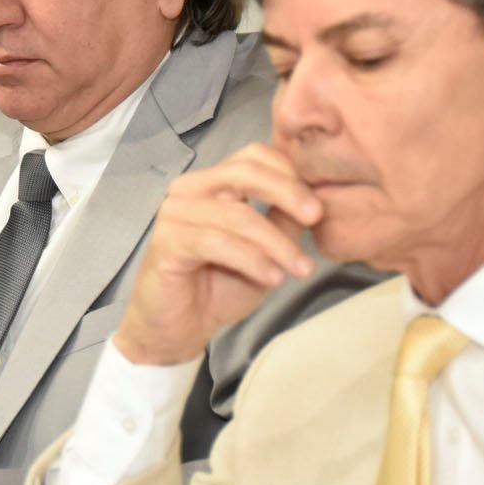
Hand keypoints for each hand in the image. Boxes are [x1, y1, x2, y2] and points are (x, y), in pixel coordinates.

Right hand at [115, 143, 322, 364]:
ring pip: (237, 215)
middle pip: (244, 171)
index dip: (288, 173)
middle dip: (287, 192)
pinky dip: (252, 260)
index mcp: (212, 184)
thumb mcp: (264, 252)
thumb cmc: (218, 287)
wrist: (178, 328)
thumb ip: (283, 222)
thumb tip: (315, 201)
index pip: (253, 156)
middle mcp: (189, 190)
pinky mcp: (166, 242)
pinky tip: (272, 277)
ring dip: (277, 243)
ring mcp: (174, 213)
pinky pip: (217, 243)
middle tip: (315, 217)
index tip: (316, 206)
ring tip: (301, 269)